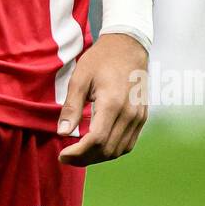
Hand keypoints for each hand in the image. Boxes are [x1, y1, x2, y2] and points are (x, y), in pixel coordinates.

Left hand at [56, 34, 148, 166]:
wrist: (128, 47)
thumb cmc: (101, 59)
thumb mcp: (80, 78)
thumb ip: (71, 107)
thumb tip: (62, 132)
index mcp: (112, 103)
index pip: (96, 140)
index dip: (78, 153)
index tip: (62, 155)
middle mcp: (129, 113)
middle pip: (107, 150)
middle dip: (85, 158)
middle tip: (67, 157)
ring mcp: (138, 117)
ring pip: (119, 150)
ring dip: (98, 157)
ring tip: (79, 154)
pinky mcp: (142, 117)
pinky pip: (128, 143)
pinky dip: (111, 150)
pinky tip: (96, 147)